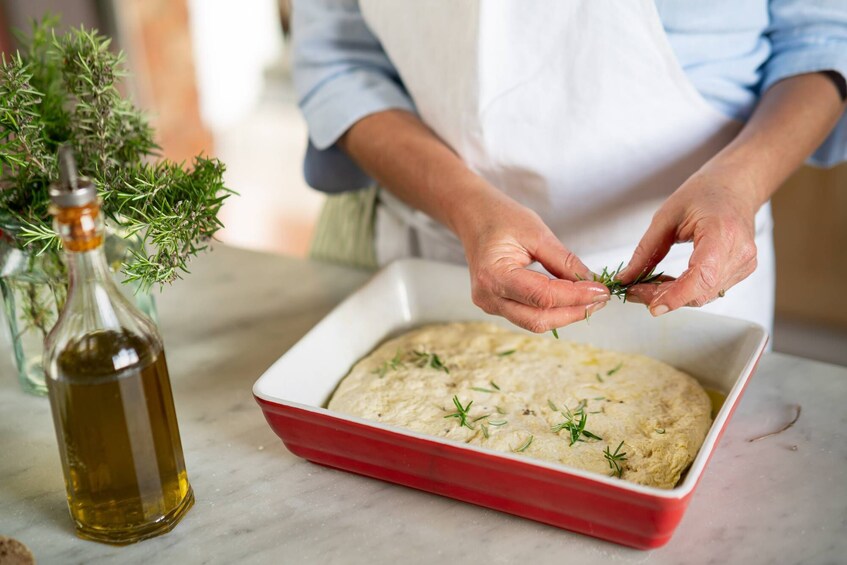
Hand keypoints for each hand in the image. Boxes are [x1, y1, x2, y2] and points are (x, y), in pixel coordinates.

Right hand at [455, 195, 609, 331]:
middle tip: (600, 299)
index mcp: (493, 275)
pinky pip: (529, 316)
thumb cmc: (501, 218)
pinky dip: (553, 311)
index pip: (542, 297)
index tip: (601, 290)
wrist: (473, 217)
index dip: (575, 297)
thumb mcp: (537, 233)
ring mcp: (490, 305)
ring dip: (565, 314)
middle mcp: (487, 297)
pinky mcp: (497, 306)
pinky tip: (571, 299)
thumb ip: (564, 261)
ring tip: (590, 299)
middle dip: (574, 312)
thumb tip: (592, 283)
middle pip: (538, 319)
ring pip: (535, 322)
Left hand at [618, 166, 760, 314]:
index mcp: (722, 232)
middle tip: (633, 291)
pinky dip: (685, 290)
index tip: (652, 306)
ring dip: (672, 295)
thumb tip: (626, 278)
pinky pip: (710, 290)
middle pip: (700, 291)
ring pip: (703, 296)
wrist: (735, 186)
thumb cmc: (705, 193)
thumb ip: (646, 250)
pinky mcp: (741, 271)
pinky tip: (668, 281)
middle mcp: (739, 252)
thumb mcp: (666, 216)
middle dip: (664, 297)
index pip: (701, 276)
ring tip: (647, 285)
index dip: (676, 296)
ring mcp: (744, 264)